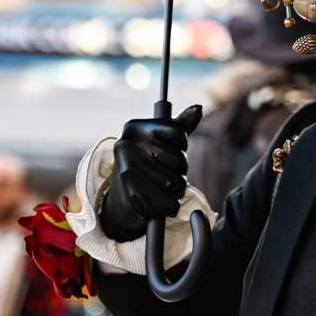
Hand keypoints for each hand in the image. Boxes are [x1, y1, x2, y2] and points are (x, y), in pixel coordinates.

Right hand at [99, 105, 201, 241]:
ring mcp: (128, 171)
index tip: (171, 149)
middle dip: (179, 170)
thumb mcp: (161, 140)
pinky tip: (158, 201)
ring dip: (176, 190)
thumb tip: (198, 108)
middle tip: (165, 172)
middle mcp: (127, 146)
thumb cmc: (145, 164)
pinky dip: (170, 206)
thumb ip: (180, 125)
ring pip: (176, 183)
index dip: (181, 145)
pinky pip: (169, 204)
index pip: (177, 132)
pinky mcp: (131, 195)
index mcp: (134, 128)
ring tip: (162, 187)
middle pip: (179, 159)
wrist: (117, 200)